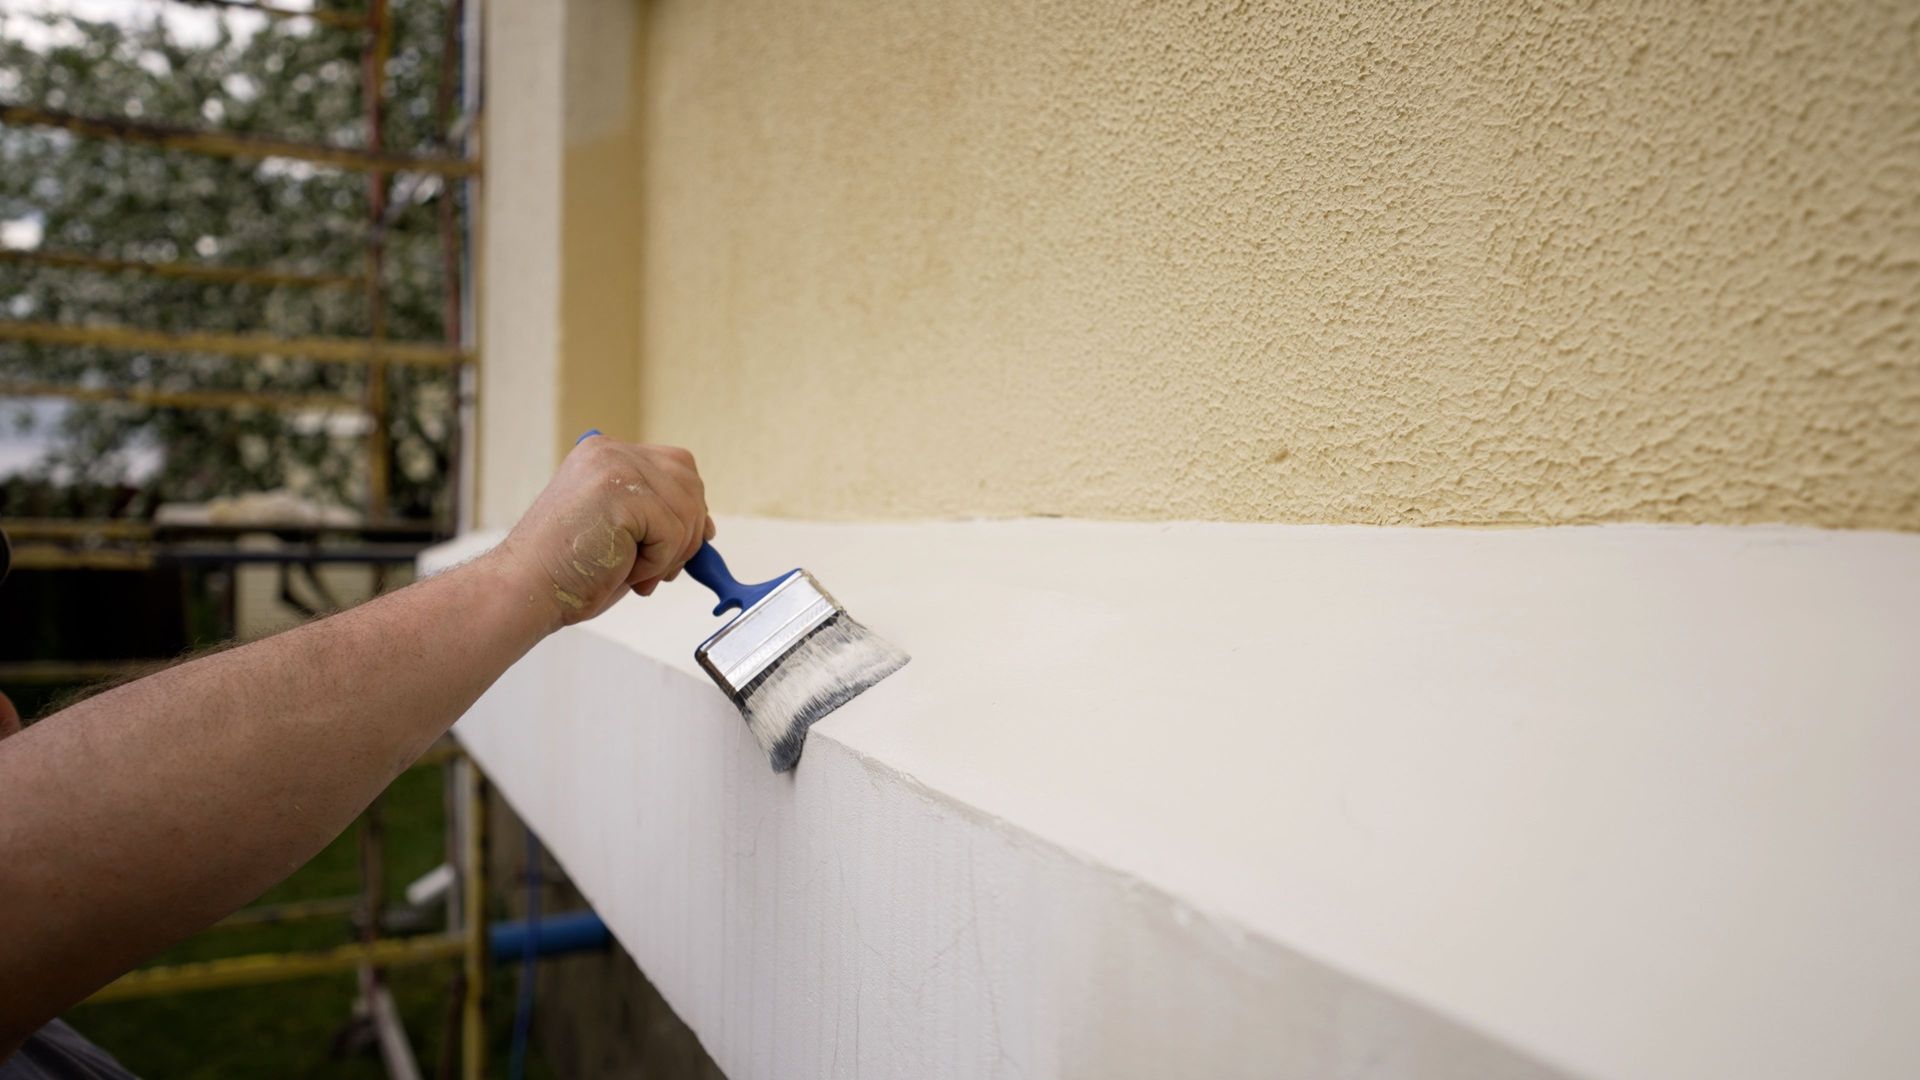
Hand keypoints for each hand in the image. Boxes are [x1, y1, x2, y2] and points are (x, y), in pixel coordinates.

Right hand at [496, 436, 715, 628]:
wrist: (524, 590)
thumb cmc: (568, 572)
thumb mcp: (622, 534)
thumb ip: (660, 519)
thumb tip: (707, 526)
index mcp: (606, 456)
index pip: (677, 467)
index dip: (689, 508)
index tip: (682, 546)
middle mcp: (611, 452)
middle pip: (690, 482)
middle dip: (686, 533)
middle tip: (654, 569)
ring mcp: (615, 467)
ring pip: (687, 510)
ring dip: (670, 554)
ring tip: (633, 572)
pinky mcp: (620, 492)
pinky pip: (673, 532)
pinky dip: (657, 564)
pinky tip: (624, 571)